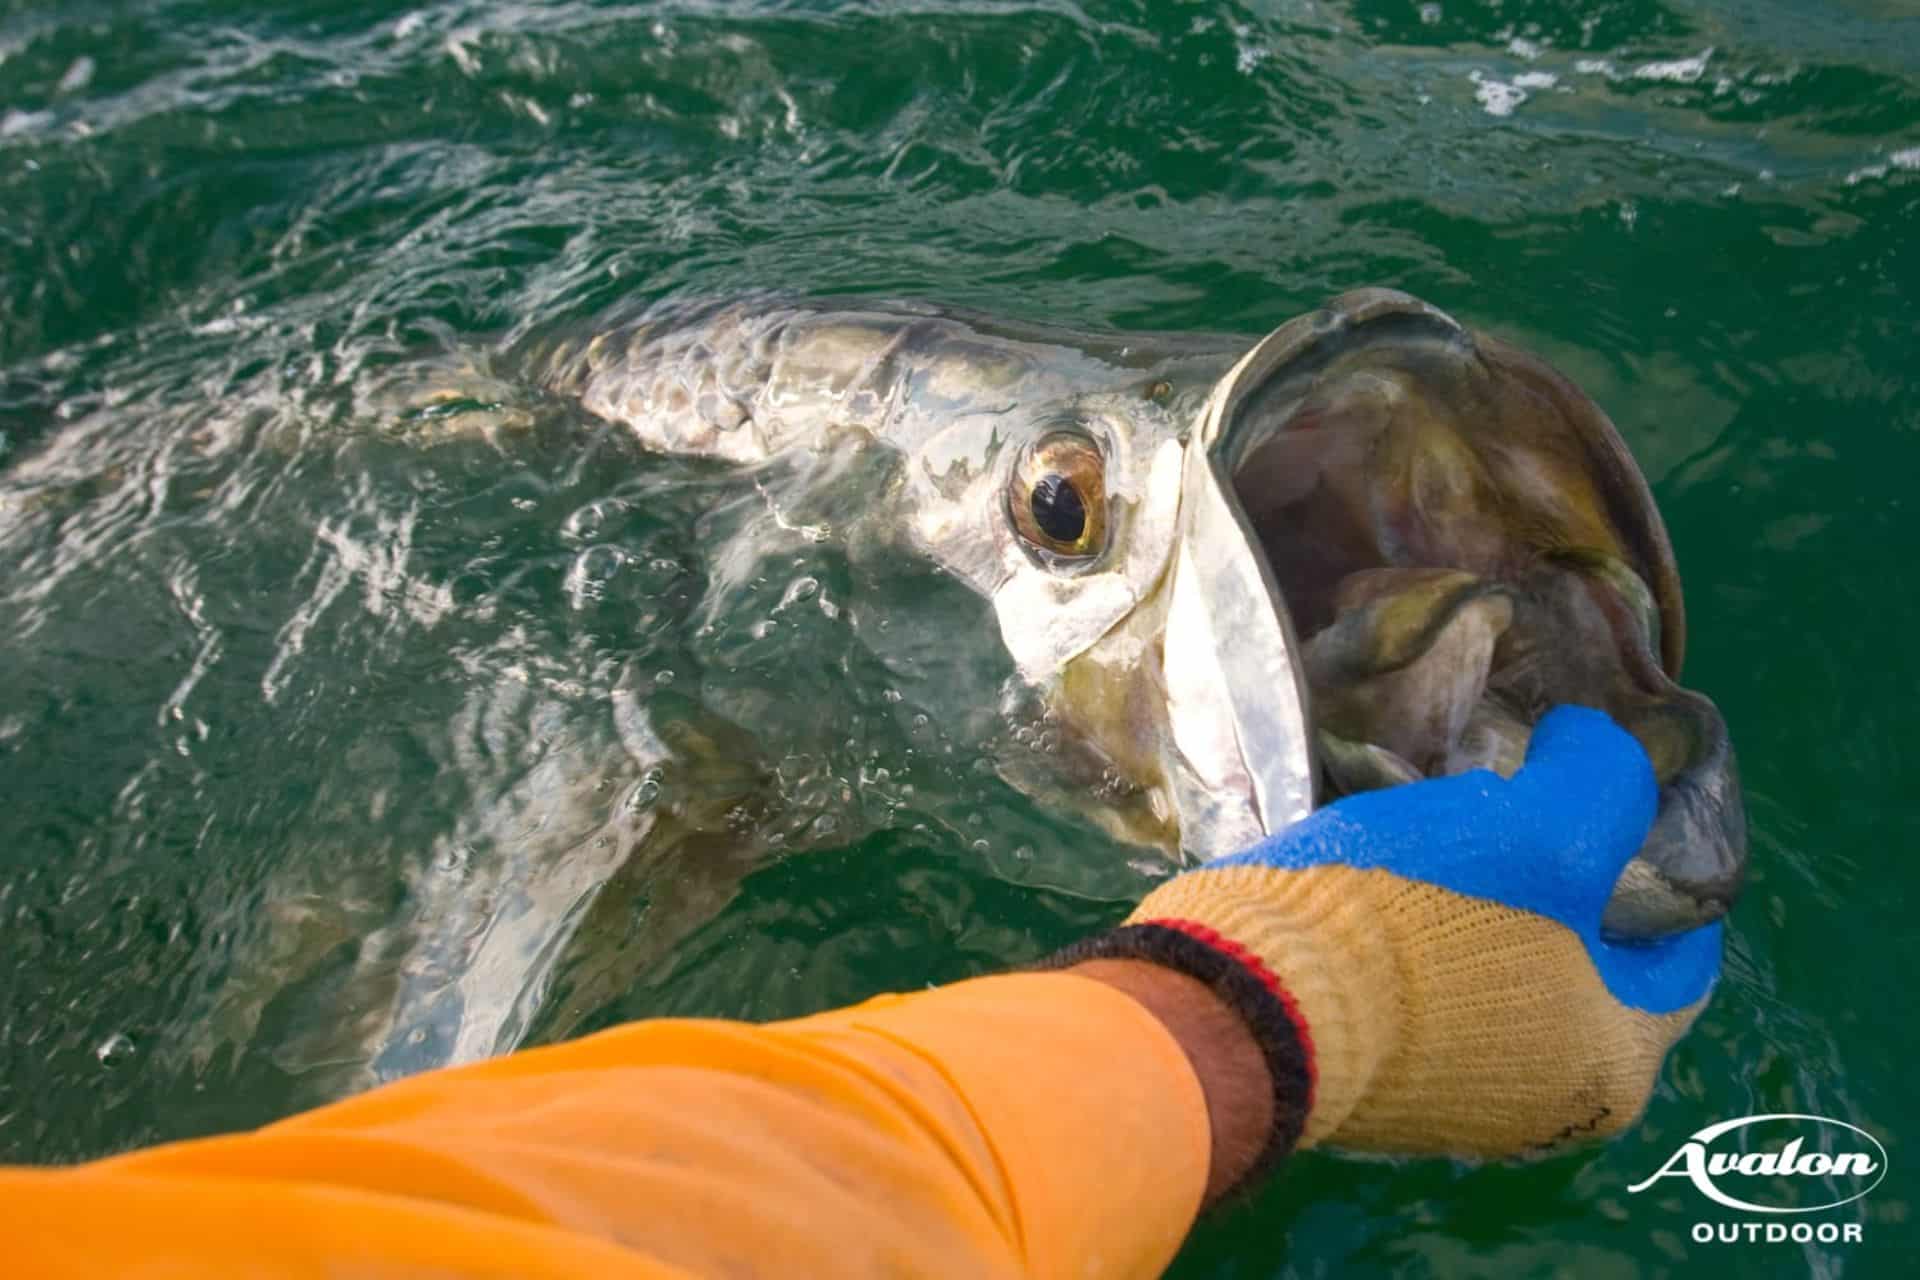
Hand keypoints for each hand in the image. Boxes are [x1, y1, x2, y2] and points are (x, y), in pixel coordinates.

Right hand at [1105, 705, 1721, 1160]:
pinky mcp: (1365, 1082)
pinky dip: (1414, 939)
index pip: (1679, 954)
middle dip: (1555, 879)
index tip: (1612, 798)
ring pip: (1495, 972)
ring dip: (1480, 903)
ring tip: (1438, 825)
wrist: (1247, 997)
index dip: (1657, 861)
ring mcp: (1447, 1103)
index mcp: (1612, 1063)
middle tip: (1515, 801)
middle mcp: (1544, 1106)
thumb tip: (1596, 746)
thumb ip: (1601, 781)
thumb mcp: (1544, 828)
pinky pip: (1418, 993)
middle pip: (1580, 963)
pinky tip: (1376, 879)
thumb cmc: (1419, 921)